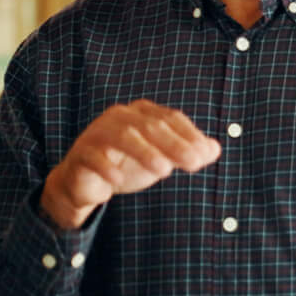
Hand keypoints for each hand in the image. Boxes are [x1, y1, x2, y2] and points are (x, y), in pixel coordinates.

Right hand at [41, 100, 221, 230]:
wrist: (86, 182)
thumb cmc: (127, 165)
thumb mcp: (161, 159)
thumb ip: (188, 152)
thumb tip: (214, 149)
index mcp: (141, 113)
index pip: (169, 118)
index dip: (189, 135)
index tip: (204, 156)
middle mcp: (119, 117)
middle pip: (150, 126)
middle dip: (174, 144)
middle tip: (195, 164)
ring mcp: (98, 134)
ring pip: (122, 136)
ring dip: (145, 152)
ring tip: (164, 171)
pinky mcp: (81, 154)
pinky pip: (93, 157)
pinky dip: (106, 167)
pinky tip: (119, 181)